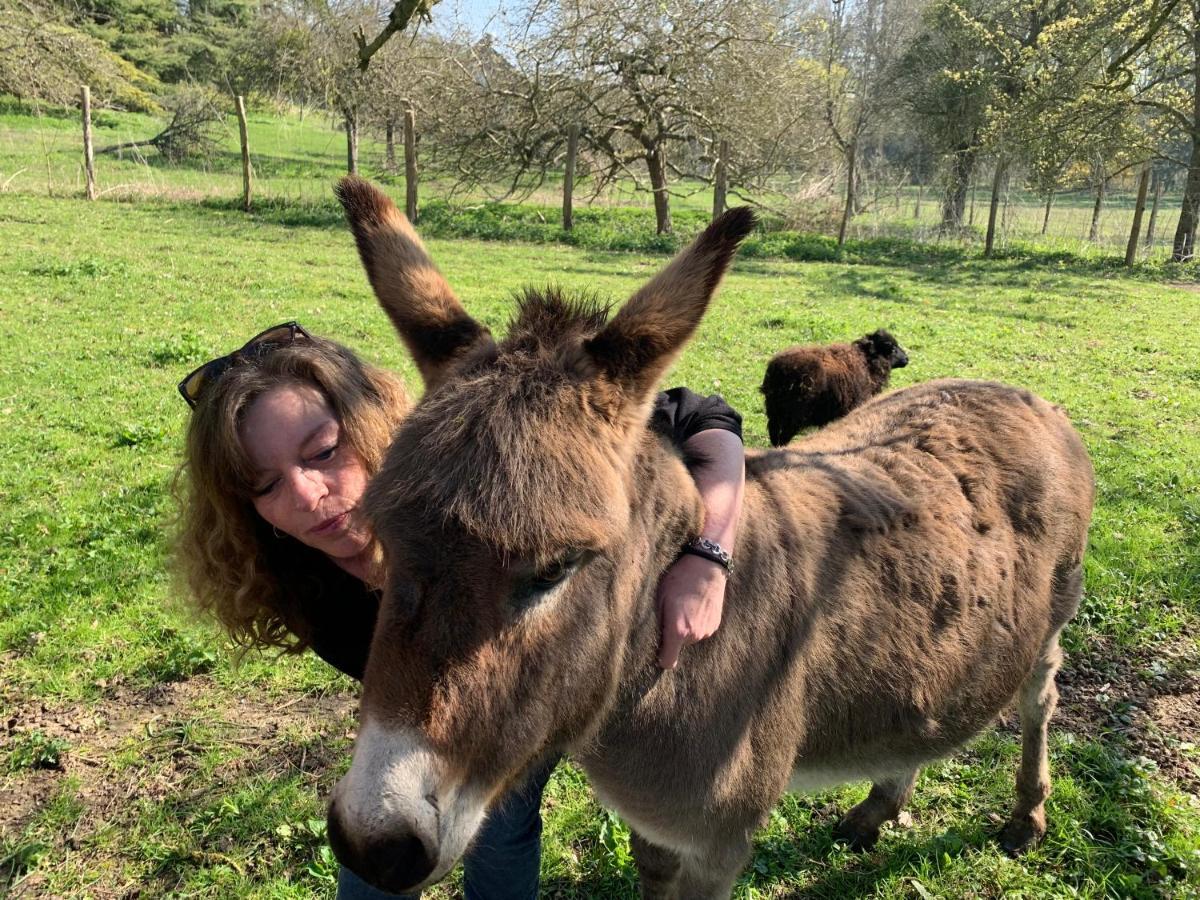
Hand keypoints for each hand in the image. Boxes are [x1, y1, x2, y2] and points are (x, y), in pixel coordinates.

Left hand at [656, 552, 727, 669]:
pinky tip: (696, 605)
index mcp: (678, 630)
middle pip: (679, 646)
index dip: (661, 658)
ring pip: (690, 637)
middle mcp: (694, 635)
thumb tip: (655, 638)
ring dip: (686, 628)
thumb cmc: (680, 579)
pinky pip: (701, 630)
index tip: (658, 649)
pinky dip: (697, 622)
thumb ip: (658, 622)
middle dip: (673, 635)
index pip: (668, 661)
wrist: (707, 566)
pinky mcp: (716, 624)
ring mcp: (707, 630)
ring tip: (685, 606)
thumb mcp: (660, 598)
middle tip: (672, 613)